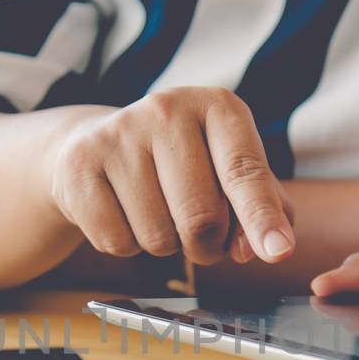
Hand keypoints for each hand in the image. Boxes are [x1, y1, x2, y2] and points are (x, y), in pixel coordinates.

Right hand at [47, 88, 294, 265]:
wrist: (98, 146)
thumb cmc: (182, 165)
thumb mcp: (229, 171)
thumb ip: (260, 207)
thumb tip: (262, 249)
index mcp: (217, 106)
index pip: (244, 171)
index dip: (261, 218)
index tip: (279, 253)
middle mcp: (167, 110)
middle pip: (201, 218)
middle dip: (207, 246)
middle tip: (199, 235)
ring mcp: (118, 135)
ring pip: (158, 237)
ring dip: (165, 245)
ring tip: (155, 210)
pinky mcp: (79, 166)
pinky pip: (117, 242)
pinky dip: (126, 244)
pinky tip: (123, 212)